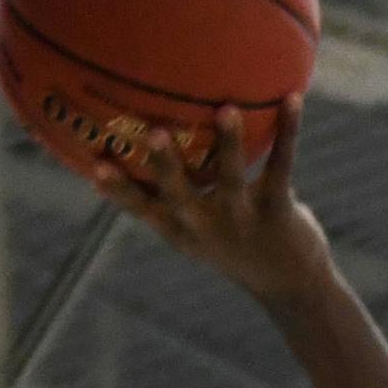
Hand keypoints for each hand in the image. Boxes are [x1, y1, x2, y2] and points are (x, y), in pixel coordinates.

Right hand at [93, 97, 335, 305]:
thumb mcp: (196, 233)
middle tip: (154, 133)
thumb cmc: (234, 247)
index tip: (95, 166)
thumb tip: (121, 157)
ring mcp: (243, 218)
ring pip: (232, 176)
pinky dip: (287, 131)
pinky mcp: (278, 210)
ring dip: (229, 142)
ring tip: (227, 109)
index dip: (120, 190)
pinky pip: (281, 165)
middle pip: (181, 195)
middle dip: (166, 165)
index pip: (144, 209)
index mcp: (182, 229)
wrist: (292, 287)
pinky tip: (292, 100)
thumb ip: (167, 202)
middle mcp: (208, 226)